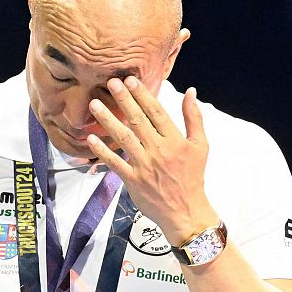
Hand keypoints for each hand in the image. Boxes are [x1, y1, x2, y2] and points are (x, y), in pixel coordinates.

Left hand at [86, 78, 216, 245]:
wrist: (186, 210)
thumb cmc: (192, 176)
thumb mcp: (200, 145)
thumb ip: (194, 117)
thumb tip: (190, 91)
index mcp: (175, 140)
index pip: (156, 112)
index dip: (142, 95)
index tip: (130, 80)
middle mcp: (159, 150)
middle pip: (138, 120)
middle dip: (123, 100)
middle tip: (110, 83)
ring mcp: (144, 165)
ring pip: (123, 138)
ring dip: (108, 120)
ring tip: (95, 104)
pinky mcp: (132, 179)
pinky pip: (114, 162)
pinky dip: (102, 150)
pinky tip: (91, 138)